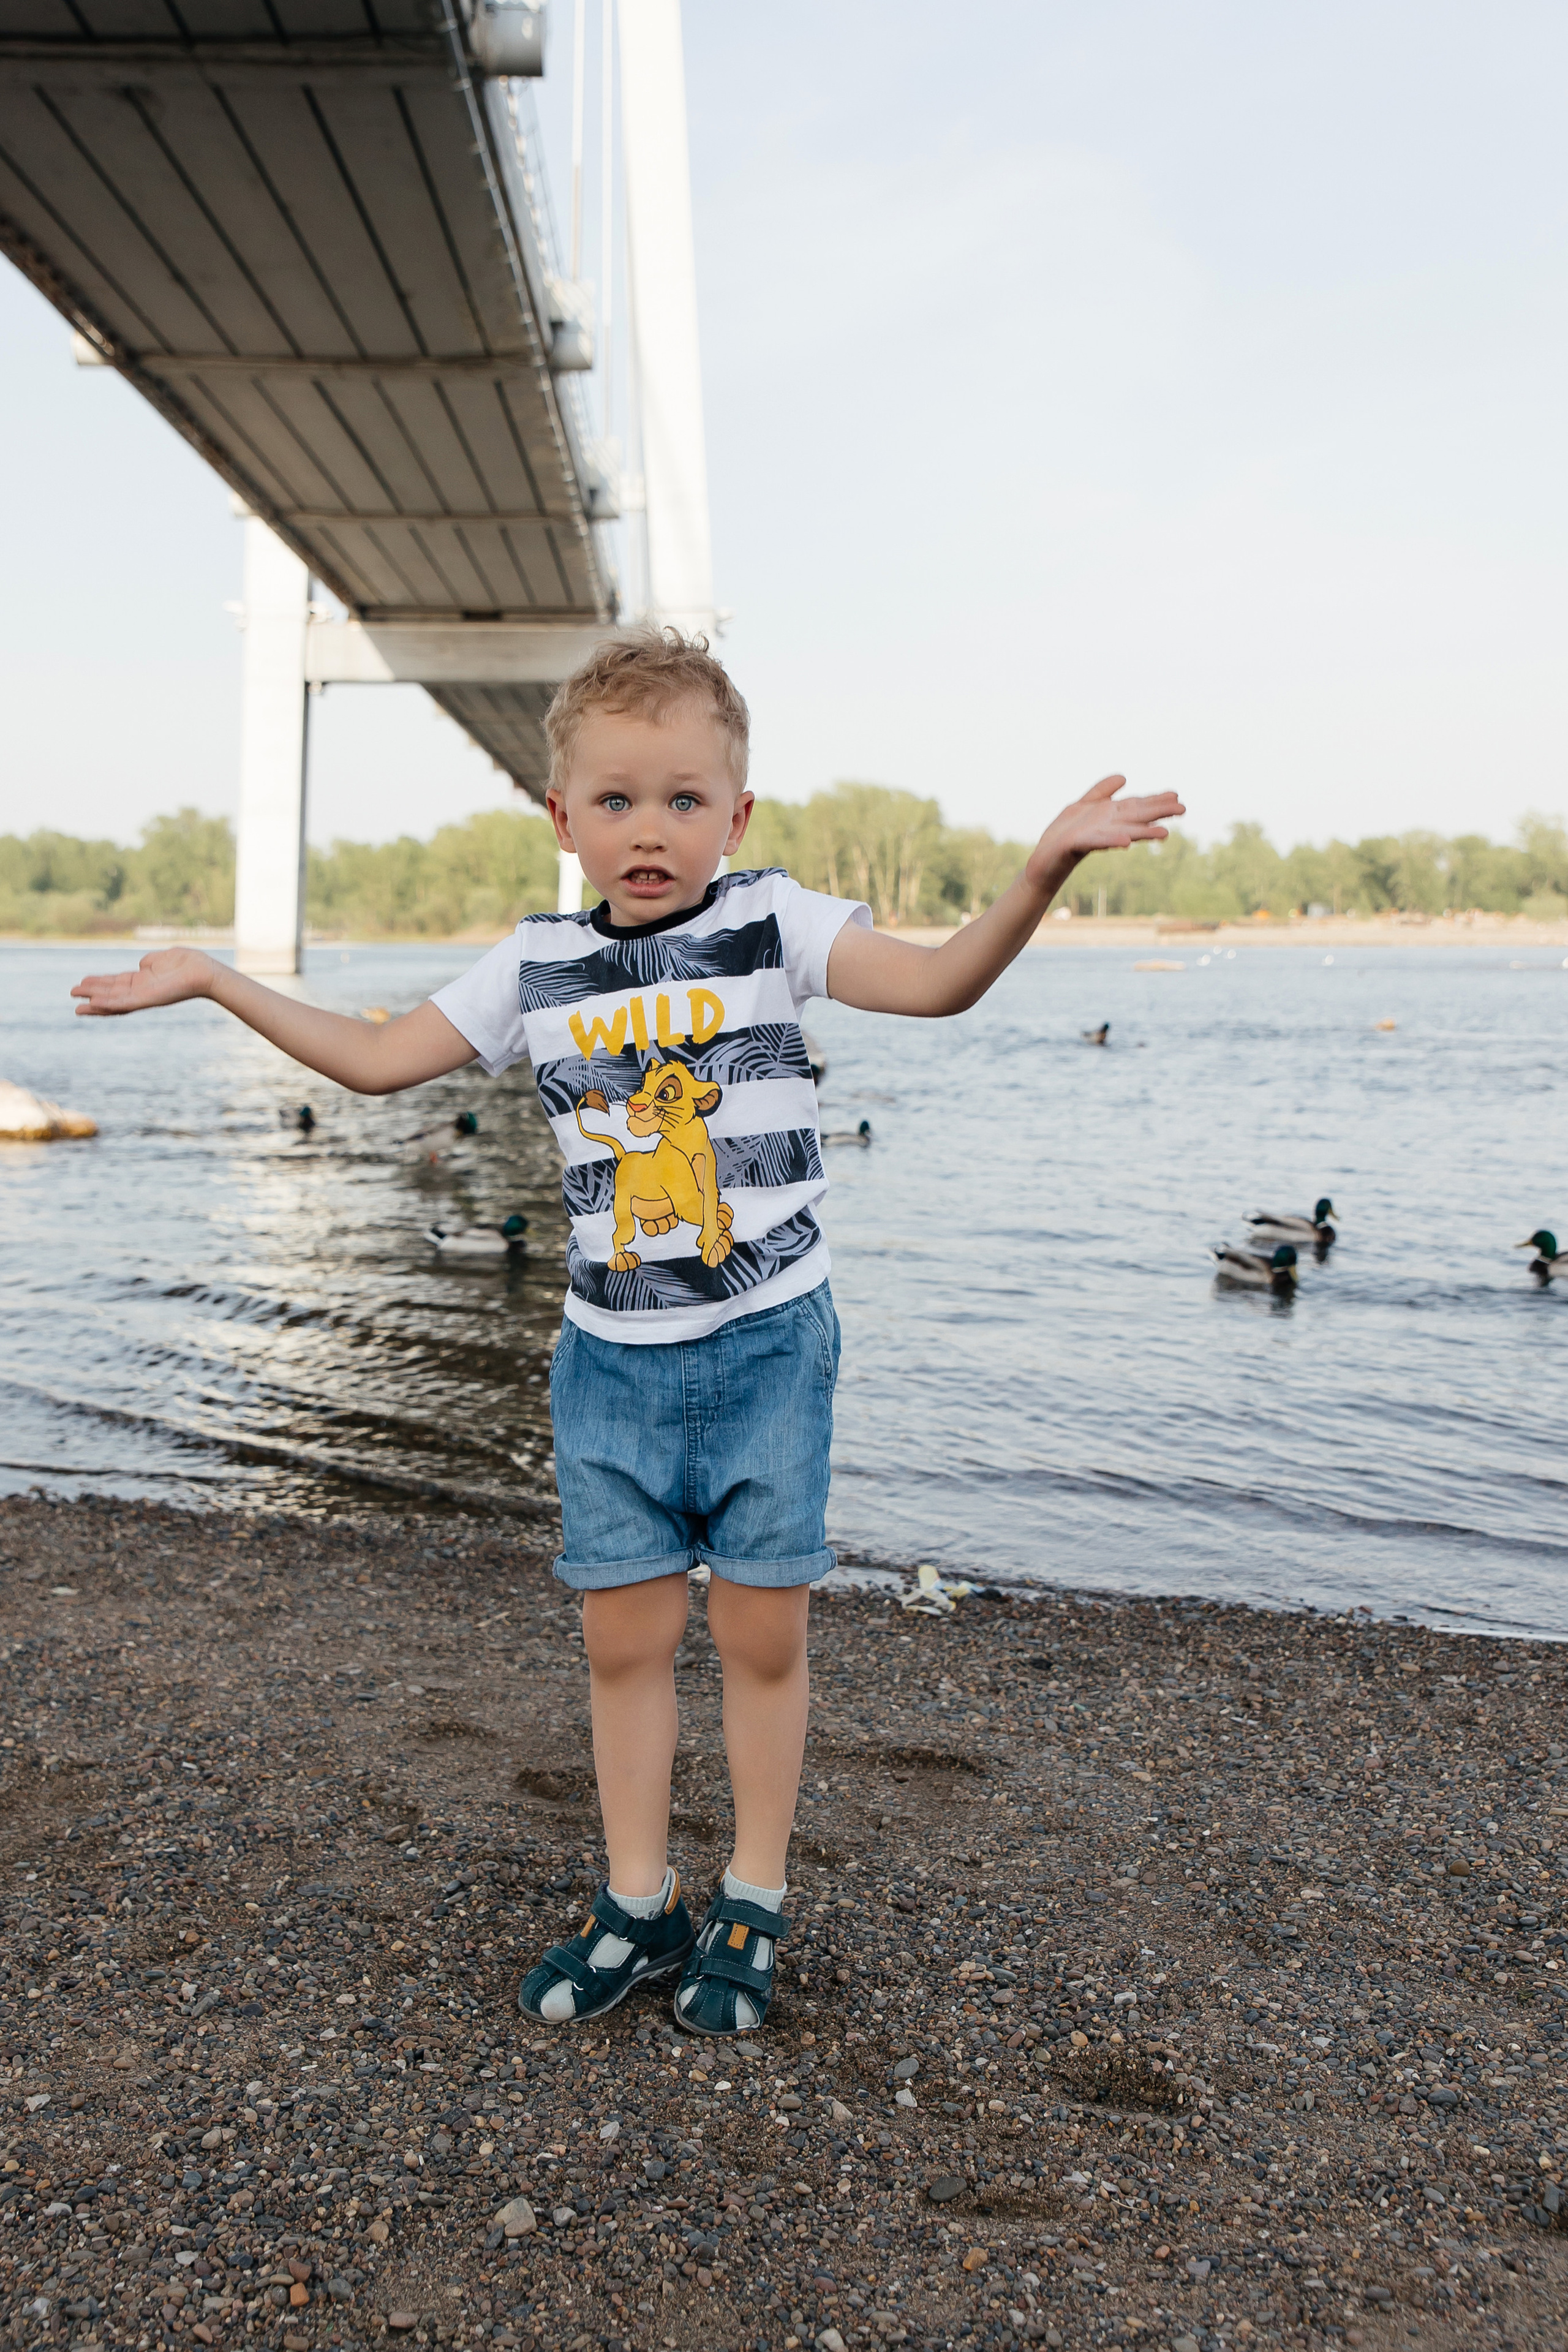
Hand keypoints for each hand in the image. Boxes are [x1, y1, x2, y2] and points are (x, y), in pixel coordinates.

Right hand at [71, 947, 220, 1017]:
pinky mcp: (148, 1000)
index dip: (99, 983)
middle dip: (92, 994)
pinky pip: (124, 1004)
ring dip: (95, 1003)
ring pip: (114, 1002)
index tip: (83, 982)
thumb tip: (141, 965)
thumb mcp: (162, 959)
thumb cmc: (188, 963)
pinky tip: (94, 1004)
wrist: (203, 971)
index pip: (116, 983)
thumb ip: (149, 963)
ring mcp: (144, 997)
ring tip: (77, 1006)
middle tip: (72, 994)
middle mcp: (141, 990)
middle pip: (111, 993)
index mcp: (143, 980)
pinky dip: (109, 1004)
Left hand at [1024, 773, 1184, 892]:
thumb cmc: (1063, 836)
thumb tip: (1125, 777)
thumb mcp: (1082, 806)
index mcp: (1109, 817)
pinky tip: (1125, 843)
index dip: (1155, 801)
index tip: (1176, 795)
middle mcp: (1106, 828)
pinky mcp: (1077, 845)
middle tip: (1183, 809)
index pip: (1136, 806)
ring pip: (1123, 832)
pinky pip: (1097, 842)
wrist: (1042, 860)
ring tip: (1164, 833)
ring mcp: (1093, 837)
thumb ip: (1102, 791)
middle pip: (1135, 818)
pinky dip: (1112, 841)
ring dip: (1143, 833)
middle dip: (1158, 813)